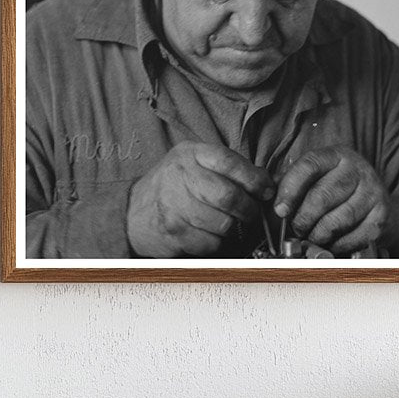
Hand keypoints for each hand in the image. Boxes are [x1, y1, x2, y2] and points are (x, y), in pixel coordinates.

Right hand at [128, 143, 273, 257]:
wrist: (132, 212)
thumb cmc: (171, 187)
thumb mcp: (194, 164)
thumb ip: (227, 168)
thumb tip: (266, 183)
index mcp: (190, 154)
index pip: (229, 162)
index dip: (254, 179)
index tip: (265, 191)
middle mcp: (180, 176)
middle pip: (229, 196)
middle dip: (249, 210)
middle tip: (251, 214)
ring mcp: (174, 205)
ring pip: (223, 223)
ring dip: (234, 229)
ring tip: (230, 225)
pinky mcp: (173, 232)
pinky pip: (211, 243)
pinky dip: (217, 243)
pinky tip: (210, 235)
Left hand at [274, 146, 387, 254]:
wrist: (377, 202)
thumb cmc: (337, 190)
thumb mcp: (316, 177)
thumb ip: (291, 183)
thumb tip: (265, 195)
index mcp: (336, 155)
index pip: (308, 166)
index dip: (290, 190)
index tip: (280, 210)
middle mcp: (358, 169)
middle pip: (321, 198)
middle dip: (302, 219)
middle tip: (297, 229)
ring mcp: (373, 192)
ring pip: (336, 221)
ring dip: (318, 235)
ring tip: (312, 236)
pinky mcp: (381, 216)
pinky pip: (352, 237)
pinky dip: (336, 245)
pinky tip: (331, 241)